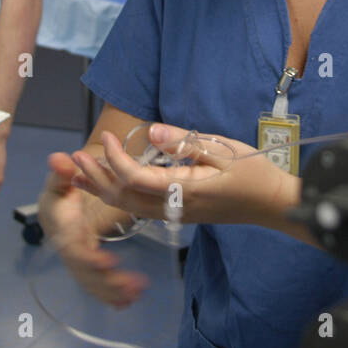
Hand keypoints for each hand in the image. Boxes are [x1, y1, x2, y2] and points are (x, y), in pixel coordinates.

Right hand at [37, 152, 148, 307]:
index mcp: (63, 231)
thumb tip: (59, 159)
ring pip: (93, 282)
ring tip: (137, 293)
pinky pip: (97, 283)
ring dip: (113, 291)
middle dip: (108, 282)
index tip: (109, 263)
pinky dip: (110, 294)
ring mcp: (78, 260)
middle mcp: (69, 250)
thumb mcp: (59, 178)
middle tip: (134, 287)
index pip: (74, 250)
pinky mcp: (87, 265)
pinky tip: (128, 301)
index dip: (90, 259)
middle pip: (86, 273)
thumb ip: (62, 170)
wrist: (56, 203)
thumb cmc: (59, 189)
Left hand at [68, 123, 290, 227]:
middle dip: (97, 178)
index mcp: (185, 189)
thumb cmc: (253, 173)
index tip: (107, 137)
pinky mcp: (179, 214)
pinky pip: (140, 209)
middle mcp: (175, 207)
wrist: (272, 204)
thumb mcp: (224, 149)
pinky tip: (110, 186)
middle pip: (124, 198)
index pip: (137, 178)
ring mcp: (176, 214)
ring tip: (81, 173)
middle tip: (74, 158)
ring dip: (103, 189)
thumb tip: (152, 133)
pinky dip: (119, 196)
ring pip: (129, 207)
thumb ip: (186, 142)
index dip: (116, 159)